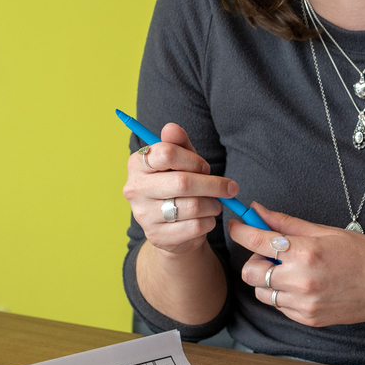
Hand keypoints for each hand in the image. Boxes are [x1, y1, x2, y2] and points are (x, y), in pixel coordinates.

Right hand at [123, 123, 237, 258]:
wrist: (173, 228)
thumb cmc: (178, 187)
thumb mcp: (182, 161)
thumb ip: (179, 144)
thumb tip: (171, 127)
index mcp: (137, 164)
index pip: (167, 153)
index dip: (193, 160)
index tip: (205, 167)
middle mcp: (135, 189)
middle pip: (183, 182)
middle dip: (213, 184)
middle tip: (230, 188)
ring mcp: (144, 215)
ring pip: (192, 206)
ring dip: (214, 204)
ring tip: (216, 203)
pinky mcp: (157, 237)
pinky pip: (195, 227)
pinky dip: (209, 221)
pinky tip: (207, 218)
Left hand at [228, 204, 364, 328]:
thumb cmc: (364, 255)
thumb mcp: (326, 232)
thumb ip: (287, 223)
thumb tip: (258, 210)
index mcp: (306, 252)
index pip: (256, 240)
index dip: (241, 230)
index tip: (238, 225)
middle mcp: (300, 280)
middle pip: (249, 271)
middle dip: (255, 259)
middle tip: (273, 252)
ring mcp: (303, 303)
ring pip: (261, 291)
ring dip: (268, 278)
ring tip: (292, 270)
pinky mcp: (307, 319)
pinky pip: (279, 306)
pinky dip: (283, 294)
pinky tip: (304, 285)